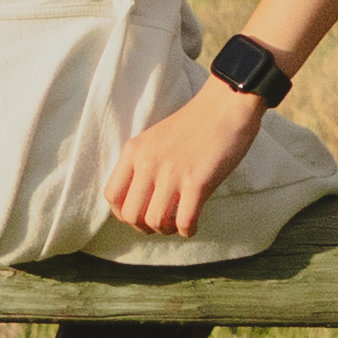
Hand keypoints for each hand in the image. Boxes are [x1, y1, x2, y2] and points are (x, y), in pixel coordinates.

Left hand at [100, 78, 259, 238]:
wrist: (226, 106)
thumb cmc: (196, 123)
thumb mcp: (156, 139)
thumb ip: (144, 164)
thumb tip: (142, 200)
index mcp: (134, 151)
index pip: (112, 196)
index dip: (123, 214)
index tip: (139, 216)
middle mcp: (147, 163)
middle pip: (131, 215)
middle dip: (144, 227)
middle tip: (161, 223)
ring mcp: (171, 173)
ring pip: (156, 222)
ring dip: (167, 230)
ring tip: (178, 223)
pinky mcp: (197, 182)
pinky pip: (184, 221)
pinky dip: (188, 230)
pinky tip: (194, 225)